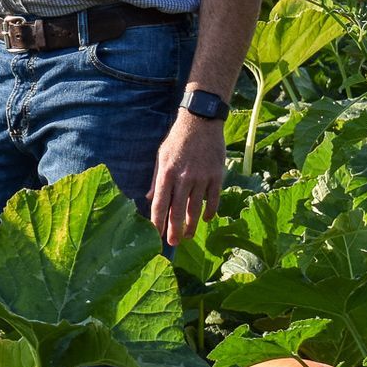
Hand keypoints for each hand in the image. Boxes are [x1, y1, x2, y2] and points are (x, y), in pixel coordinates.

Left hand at [147, 112, 227, 246]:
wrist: (201, 122)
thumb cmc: (177, 139)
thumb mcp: (161, 156)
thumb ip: (156, 178)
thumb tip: (150, 198)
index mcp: (167, 173)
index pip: (160, 203)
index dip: (157, 221)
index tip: (156, 234)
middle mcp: (184, 178)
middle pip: (178, 210)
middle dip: (174, 229)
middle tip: (172, 243)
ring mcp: (201, 177)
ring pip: (195, 208)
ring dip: (191, 224)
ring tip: (187, 236)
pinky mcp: (217, 175)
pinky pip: (213, 199)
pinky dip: (210, 211)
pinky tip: (206, 219)